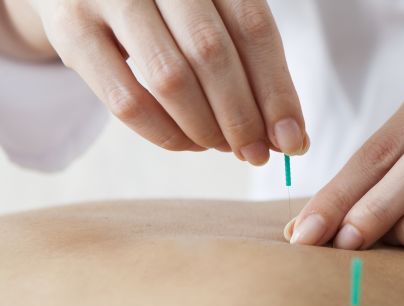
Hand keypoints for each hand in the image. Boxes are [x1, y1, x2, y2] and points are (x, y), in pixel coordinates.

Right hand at [26, 0, 307, 163]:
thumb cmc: (166, 6)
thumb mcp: (210, 14)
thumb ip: (248, 62)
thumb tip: (290, 136)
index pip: (253, 28)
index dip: (277, 91)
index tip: (294, 140)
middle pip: (212, 53)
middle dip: (243, 117)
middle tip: (257, 154)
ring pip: (169, 78)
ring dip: (206, 128)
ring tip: (224, 147)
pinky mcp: (71, 28)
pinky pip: (126, 100)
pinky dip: (165, 134)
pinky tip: (188, 144)